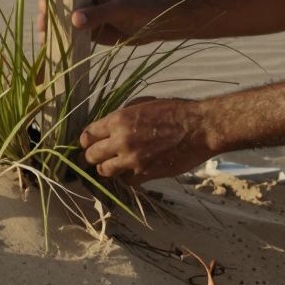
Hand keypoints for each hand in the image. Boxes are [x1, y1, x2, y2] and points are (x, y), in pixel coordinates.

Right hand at [37, 0, 166, 45]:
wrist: (156, 25)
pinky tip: (52, 49)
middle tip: (43, 29)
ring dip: (51, 29)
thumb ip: (99, 14)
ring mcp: (84, 14)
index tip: (44, 7)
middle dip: (47, 15)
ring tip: (45, 41)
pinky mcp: (88, 30)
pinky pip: (70, 34)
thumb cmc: (141, 9)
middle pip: (58, 4)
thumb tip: (74, 20)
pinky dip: (61, 40)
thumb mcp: (120, 9)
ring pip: (61, 20)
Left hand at [78, 97, 212, 184]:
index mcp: (119, 119)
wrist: (199, 128)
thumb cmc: (174, 111)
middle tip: (94, 157)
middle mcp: (121, 140)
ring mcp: (132, 159)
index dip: (85, 140)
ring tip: (111, 166)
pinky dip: (127, 177)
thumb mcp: (143, 104)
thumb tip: (109, 125)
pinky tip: (132, 171)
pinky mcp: (145, 174)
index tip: (87, 143)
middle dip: (90, 156)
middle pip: (91, 155)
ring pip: (104, 171)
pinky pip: (126, 180)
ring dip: (106, 169)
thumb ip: (123, 115)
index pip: (88, 134)